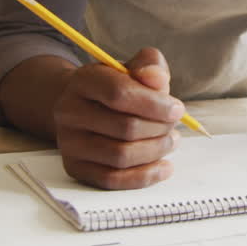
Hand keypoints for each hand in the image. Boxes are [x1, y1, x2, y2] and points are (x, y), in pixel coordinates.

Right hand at [53, 47, 183, 189]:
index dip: (155, 103)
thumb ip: (150, 65)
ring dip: (156, 151)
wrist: (84, 107)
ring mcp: (69, 142)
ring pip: (121, 156)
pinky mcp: (74, 167)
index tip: (177, 109)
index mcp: (83, 80)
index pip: (119, 93)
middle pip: (125, 127)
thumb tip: (157, 78)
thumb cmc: (116, 88)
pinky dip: (145, 176)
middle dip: (159, 128)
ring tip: (170, 141)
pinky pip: (112, 179)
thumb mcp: (134, 68)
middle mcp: (69, 111)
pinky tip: (163, 167)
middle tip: (172, 126)